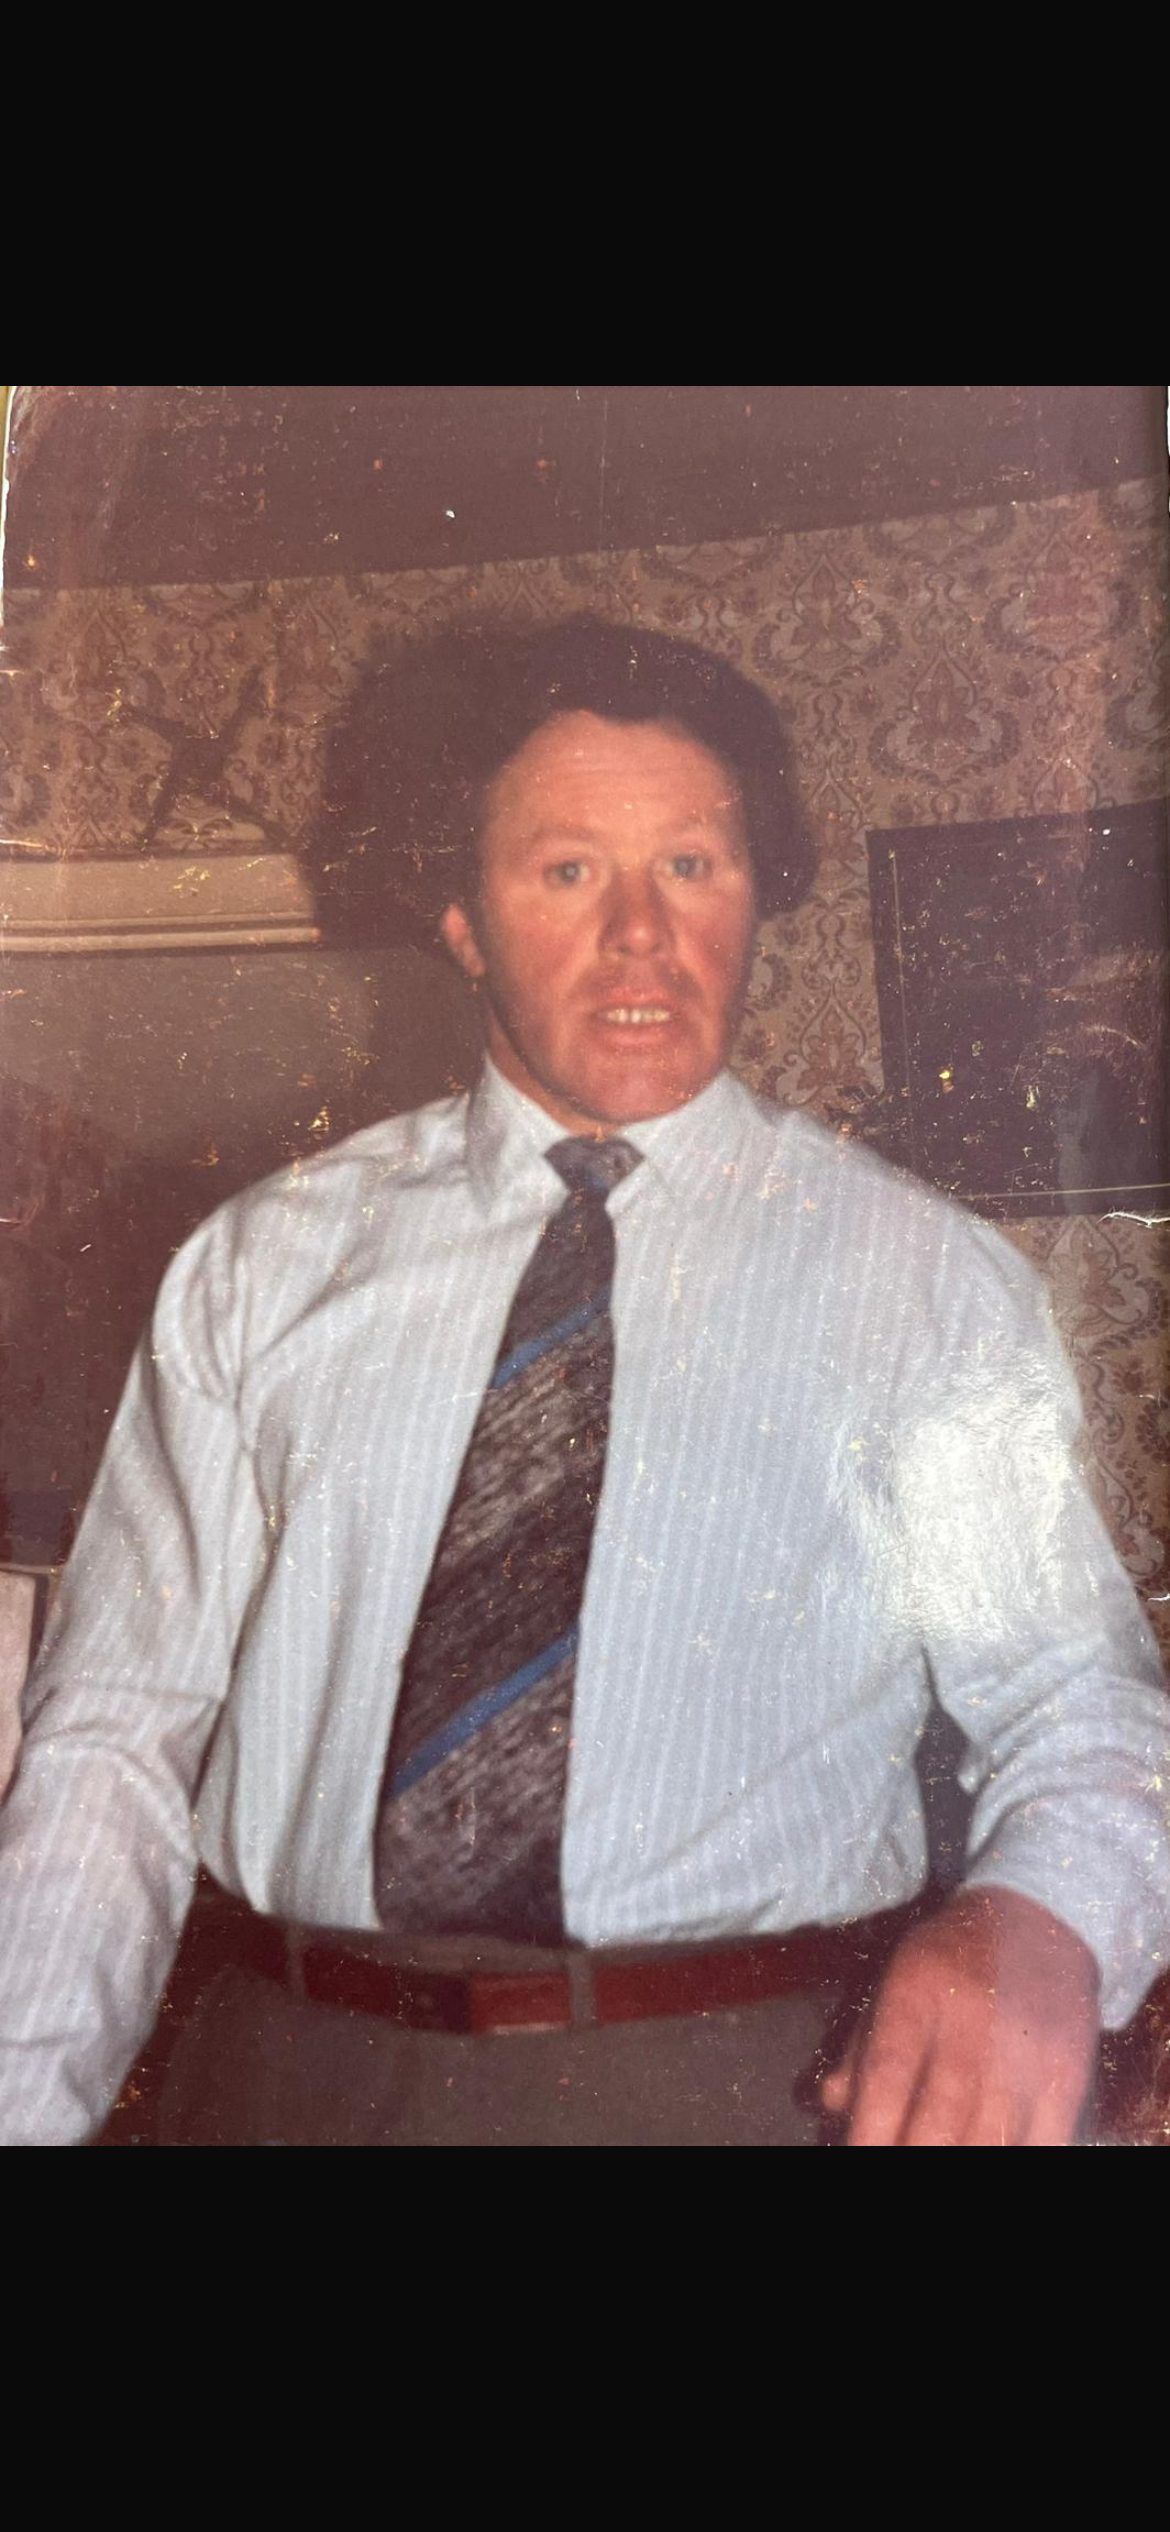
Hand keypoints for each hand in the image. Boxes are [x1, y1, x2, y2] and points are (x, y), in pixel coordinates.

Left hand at [819, 1886, 1099, 2144]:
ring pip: (991, 2143)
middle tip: (897, 2156)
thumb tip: (835, 2104)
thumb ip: (861, 2046)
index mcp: (920, 1992)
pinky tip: (990, 2145)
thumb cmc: (951, 1961)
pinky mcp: (1068, 2080)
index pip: (887, 2075)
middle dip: (913, 2153)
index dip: (870, 2131)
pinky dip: (1014, 2152)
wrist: (1040, 1920)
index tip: (860, 2153)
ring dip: (963, 2154)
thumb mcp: (894, 1979)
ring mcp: (1028, 2056)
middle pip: (940, 2121)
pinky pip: (1042, 2144)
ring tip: (942, 2147)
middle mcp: (974, 2024)